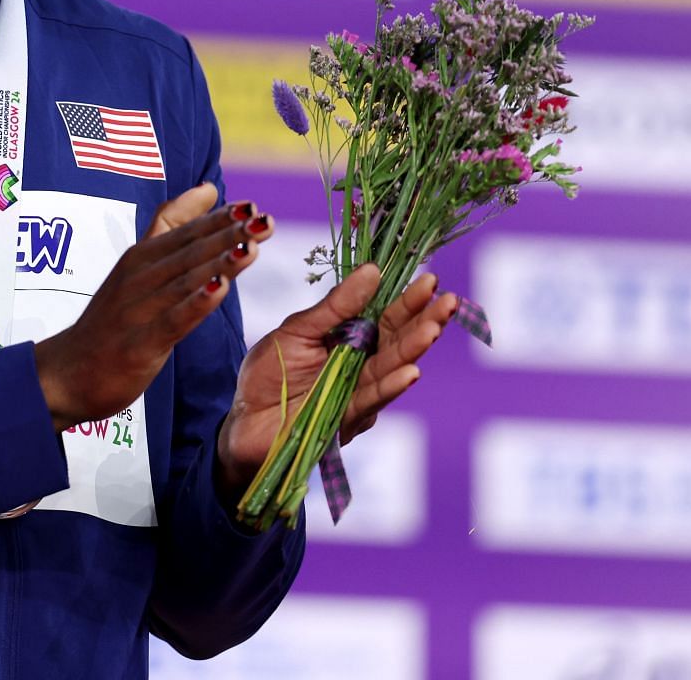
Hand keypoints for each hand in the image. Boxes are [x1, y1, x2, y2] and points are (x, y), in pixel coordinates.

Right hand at [34, 183, 272, 430]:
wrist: (67, 373)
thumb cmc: (111, 319)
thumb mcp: (137, 265)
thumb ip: (172, 225)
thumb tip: (210, 188)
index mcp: (140, 257)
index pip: (185, 231)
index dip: (219, 219)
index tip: (253, 206)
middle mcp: (138, 277)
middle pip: (189, 252)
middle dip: (229, 235)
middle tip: (264, 221)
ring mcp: (138, 310)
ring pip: (185, 281)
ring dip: (219, 263)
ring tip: (251, 247)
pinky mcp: (140, 344)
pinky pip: (172, 320)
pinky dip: (196, 303)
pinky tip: (220, 289)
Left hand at [213, 264, 458, 506]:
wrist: (242, 420)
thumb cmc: (269, 373)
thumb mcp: (297, 330)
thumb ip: (335, 306)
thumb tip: (373, 270)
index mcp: (351, 339)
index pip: (388, 316)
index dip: (409, 300)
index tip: (432, 280)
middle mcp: (362, 366)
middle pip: (399, 341)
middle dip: (425, 321)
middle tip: (448, 301)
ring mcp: (358, 394)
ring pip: (391, 370)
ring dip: (414, 350)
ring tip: (434, 328)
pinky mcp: (348, 419)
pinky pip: (371, 400)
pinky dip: (390, 386)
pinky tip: (411, 372)